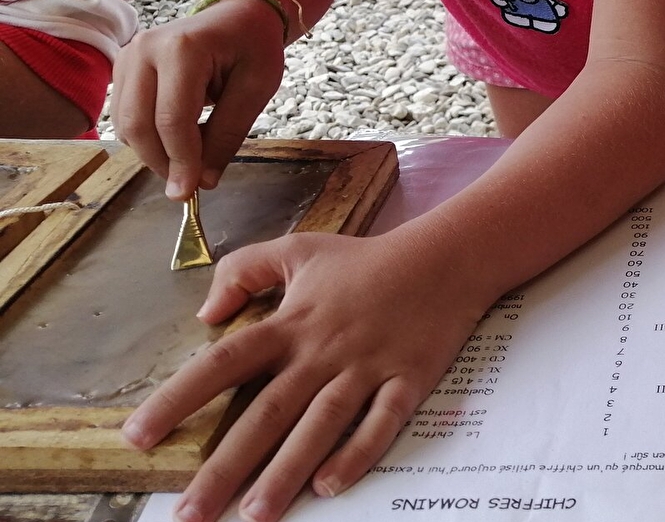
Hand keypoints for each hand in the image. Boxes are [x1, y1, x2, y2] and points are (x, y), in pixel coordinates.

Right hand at [111, 0, 286, 198]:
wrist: (236, 16)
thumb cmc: (253, 47)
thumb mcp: (257, 89)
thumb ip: (229, 134)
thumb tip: (204, 181)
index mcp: (182, 49)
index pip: (172, 119)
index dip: (181, 160)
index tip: (191, 192)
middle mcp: (144, 49)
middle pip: (139, 125)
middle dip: (163, 163)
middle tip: (189, 185)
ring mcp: (127, 57)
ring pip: (125, 126)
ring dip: (153, 154)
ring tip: (189, 160)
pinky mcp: (121, 68)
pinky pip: (125, 117)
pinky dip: (147, 138)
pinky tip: (176, 140)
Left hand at [121, 229, 488, 521]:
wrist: (447, 258)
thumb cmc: (368, 259)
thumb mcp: (299, 248)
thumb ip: (244, 270)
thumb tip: (205, 312)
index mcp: (292, 322)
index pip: (224, 362)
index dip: (178, 398)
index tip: (138, 436)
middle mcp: (324, 350)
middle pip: (268, 413)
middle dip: (226, 466)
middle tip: (190, 513)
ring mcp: (368, 367)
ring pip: (321, 425)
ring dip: (286, 471)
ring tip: (255, 514)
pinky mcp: (409, 381)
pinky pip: (382, 423)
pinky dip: (358, 454)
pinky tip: (329, 485)